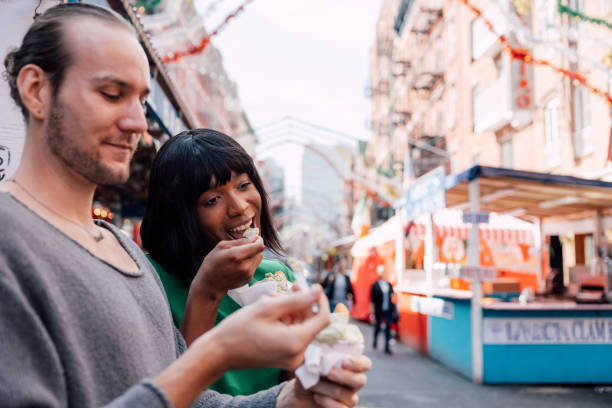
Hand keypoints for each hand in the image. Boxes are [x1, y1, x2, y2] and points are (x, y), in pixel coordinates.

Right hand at [191, 236, 264, 296]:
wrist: (210, 284)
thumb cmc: (213, 263)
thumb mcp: (222, 246)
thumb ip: (240, 241)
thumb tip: (254, 238)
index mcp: (237, 255)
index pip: (259, 246)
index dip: (259, 240)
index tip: (255, 238)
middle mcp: (245, 266)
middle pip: (259, 252)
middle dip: (254, 248)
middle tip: (243, 248)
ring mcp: (247, 274)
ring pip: (258, 259)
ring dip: (252, 256)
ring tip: (239, 257)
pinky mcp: (248, 279)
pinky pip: (254, 267)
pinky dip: (249, 264)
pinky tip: (238, 266)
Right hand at [207, 285, 330, 370]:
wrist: (219, 354)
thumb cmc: (239, 329)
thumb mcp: (268, 308)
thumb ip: (296, 299)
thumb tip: (318, 290)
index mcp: (296, 342)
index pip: (323, 318)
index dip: (321, 300)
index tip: (314, 287)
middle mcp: (298, 354)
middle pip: (311, 323)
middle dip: (303, 304)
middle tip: (292, 286)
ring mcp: (291, 359)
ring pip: (300, 327)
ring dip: (292, 311)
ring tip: (274, 297)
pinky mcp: (284, 359)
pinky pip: (292, 336)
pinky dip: (285, 321)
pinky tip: (271, 309)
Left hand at [276, 356, 370, 407]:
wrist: (297, 392)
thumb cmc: (307, 371)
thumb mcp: (310, 360)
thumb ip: (317, 352)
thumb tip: (319, 345)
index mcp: (349, 366)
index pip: (366, 364)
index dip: (359, 363)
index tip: (344, 362)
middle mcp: (352, 381)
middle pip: (361, 380)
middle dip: (345, 376)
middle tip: (329, 373)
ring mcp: (348, 397)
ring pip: (349, 396)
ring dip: (328, 389)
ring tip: (313, 385)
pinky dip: (328, 403)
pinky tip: (316, 397)